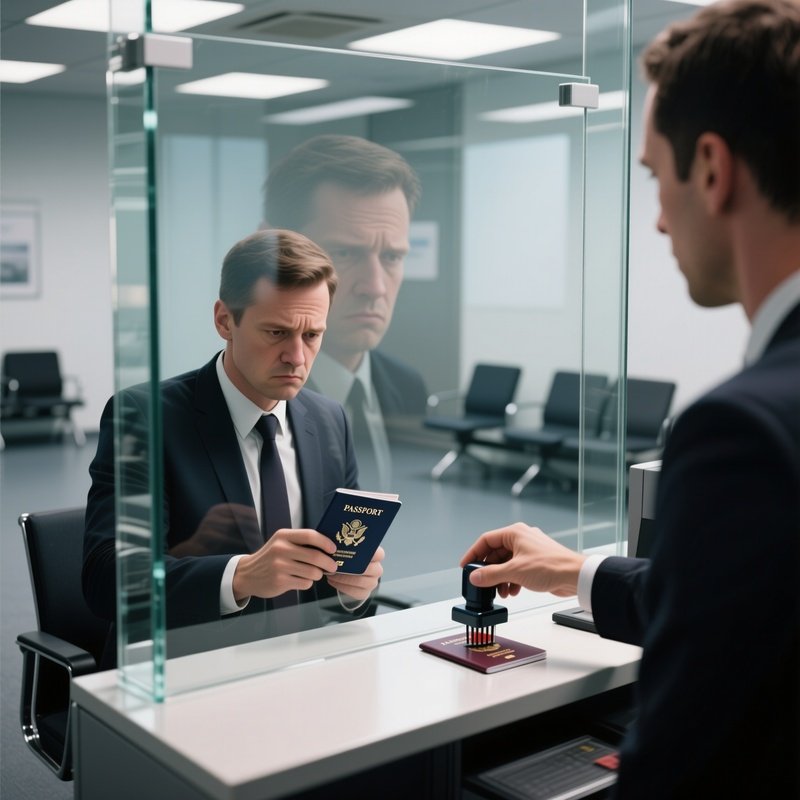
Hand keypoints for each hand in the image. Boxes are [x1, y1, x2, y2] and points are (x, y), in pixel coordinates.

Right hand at [168, 503, 256, 556]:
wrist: (192, 549)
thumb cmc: (212, 539)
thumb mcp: (224, 527)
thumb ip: (236, 522)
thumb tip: (256, 521)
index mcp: (219, 509)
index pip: (240, 509)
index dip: (251, 516)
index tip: (260, 524)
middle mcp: (214, 513)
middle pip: (238, 516)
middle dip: (250, 525)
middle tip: (260, 533)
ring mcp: (209, 521)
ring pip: (234, 526)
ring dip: (246, 534)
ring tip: (256, 541)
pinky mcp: (207, 533)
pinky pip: (227, 537)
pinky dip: (237, 542)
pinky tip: (245, 547)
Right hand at [232, 529, 337, 601]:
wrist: (247, 574)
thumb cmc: (271, 557)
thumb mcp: (281, 543)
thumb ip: (300, 542)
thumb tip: (328, 547)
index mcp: (283, 536)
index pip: (310, 535)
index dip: (325, 542)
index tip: (333, 549)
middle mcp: (281, 549)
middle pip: (315, 556)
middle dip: (328, 563)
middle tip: (333, 566)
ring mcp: (279, 566)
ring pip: (313, 572)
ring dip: (318, 574)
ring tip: (315, 573)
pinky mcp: (280, 581)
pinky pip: (305, 583)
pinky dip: (308, 583)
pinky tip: (301, 580)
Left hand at [326, 546, 384, 601]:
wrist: (352, 574)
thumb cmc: (352, 558)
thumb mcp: (352, 549)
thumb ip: (350, 546)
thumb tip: (337, 541)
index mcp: (377, 556)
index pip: (379, 554)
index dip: (369, 553)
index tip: (354, 551)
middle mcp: (377, 570)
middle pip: (367, 569)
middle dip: (350, 567)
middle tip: (335, 564)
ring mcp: (372, 583)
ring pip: (359, 581)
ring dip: (343, 578)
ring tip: (331, 573)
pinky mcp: (365, 593)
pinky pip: (354, 592)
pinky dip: (341, 586)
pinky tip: (332, 580)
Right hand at [459, 523, 585, 597]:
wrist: (575, 576)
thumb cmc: (551, 566)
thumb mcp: (514, 571)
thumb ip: (491, 574)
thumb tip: (475, 576)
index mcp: (514, 533)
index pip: (486, 540)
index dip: (474, 554)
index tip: (466, 566)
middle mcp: (521, 539)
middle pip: (496, 554)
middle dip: (489, 571)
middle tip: (482, 583)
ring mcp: (528, 551)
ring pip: (506, 563)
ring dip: (501, 579)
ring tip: (501, 592)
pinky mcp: (535, 563)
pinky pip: (516, 570)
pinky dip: (511, 580)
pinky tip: (512, 591)